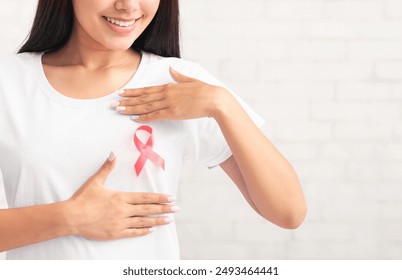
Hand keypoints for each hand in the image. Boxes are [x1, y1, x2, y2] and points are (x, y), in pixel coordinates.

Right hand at [66, 152, 177, 239]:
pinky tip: (151, 230)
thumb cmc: (83, 199)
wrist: (71, 217)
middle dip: (164, 208)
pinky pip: (132, 233)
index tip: (170, 197)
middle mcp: (123, 210)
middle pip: (148, 209)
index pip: (145, 197)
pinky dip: (143, 231)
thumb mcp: (95, 181)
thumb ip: (106, 168)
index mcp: (121, 197)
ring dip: (158, 220)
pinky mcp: (115, 233)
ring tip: (169, 220)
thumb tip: (112, 154)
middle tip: (176, 209)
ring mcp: (120, 222)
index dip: (159, 198)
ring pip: (143, 222)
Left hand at [112, 68, 227, 121]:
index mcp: (169, 86)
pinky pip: (155, 116)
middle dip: (127, 100)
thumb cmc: (204, 90)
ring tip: (119, 109)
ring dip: (131, 108)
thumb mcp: (190, 80)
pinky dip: (143, 117)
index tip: (122, 92)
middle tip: (113, 103)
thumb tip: (171, 70)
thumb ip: (178, 76)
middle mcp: (166, 94)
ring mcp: (169, 104)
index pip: (147, 89)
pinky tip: (134, 118)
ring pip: (145, 106)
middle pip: (142, 98)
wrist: (213, 99)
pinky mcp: (173, 113)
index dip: (133, 91)